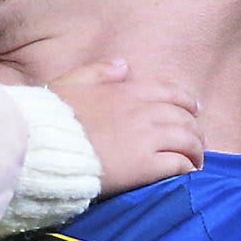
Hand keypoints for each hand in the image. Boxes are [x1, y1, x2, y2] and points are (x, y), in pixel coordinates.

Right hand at [48, 58, 205, 196]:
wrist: (45, 148)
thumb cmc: (52, 118)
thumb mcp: (71, 83)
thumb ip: (98, 71)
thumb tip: (124, 66)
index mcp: (127, 91)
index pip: (170, 91)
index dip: (187, 101)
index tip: (194, 111)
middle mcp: (143, 111)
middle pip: (184, 118)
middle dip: (194, 130)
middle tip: (195, 143)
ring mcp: (146, 139)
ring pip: (187, 140)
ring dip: (195, 151)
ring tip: (195, 163)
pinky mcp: (145, 167)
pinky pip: (178, 164)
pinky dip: (187, 169)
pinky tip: (187, 175)